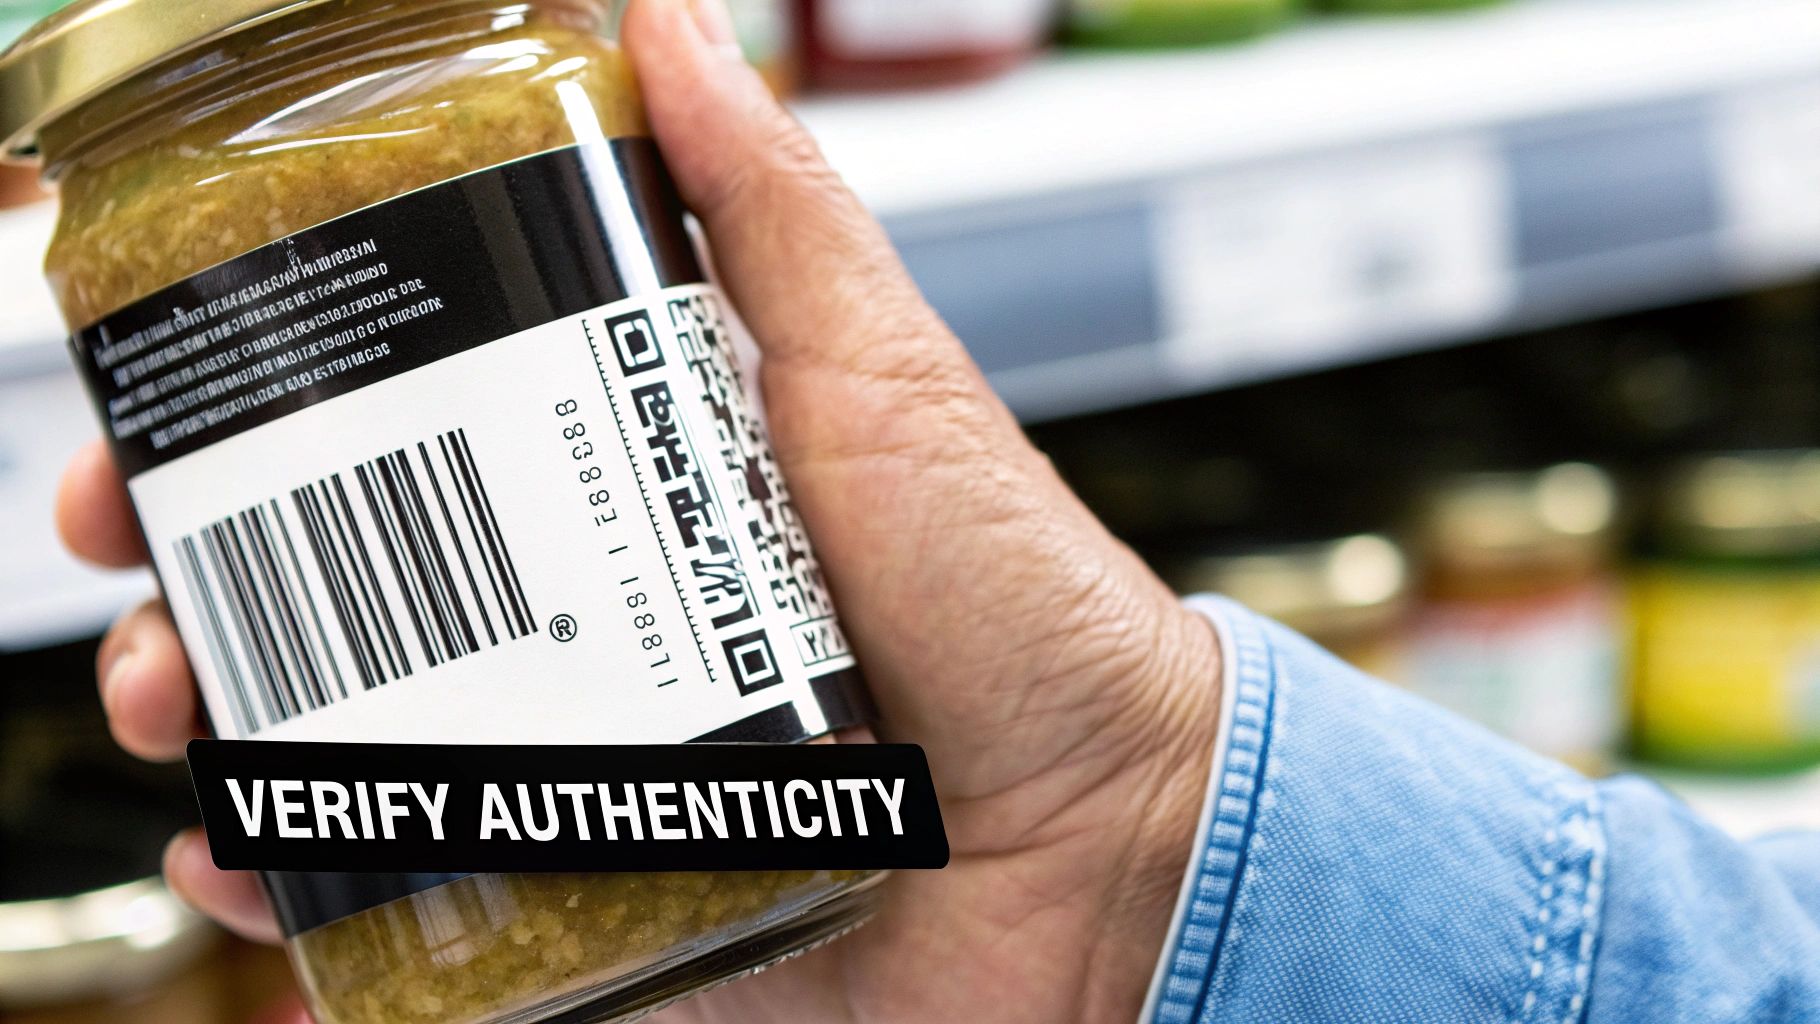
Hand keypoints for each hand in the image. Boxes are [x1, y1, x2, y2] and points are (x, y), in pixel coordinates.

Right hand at [55, 0, 1221, 1018]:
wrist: (1115, 834)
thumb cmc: (1023, 604)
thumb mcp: (882, 377)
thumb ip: (774, 216)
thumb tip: (666, 24)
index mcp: (635, 496)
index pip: (409, 444)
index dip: (275, 420)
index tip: (177, 398)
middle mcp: (593, 632)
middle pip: (347, 594)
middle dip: (209, 568)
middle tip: (137, 553)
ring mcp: (585, 770)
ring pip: (350, 746)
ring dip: (226, 718)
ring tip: (178, 701)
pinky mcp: (599, 898)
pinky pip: (422, 899)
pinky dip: (315, 885)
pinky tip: (253, 857)